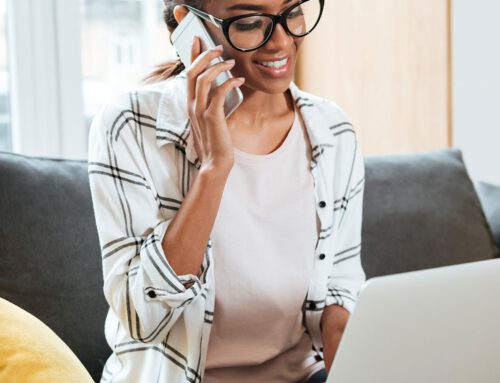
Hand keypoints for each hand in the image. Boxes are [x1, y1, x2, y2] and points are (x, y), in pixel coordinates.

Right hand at [186, 36, 244, 173]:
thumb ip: (212, 104)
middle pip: (192, 72)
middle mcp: (192, 105)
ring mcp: (200, 111)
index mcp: (190, 105)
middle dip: (204, 55)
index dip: (192, 56)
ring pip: (203, 79)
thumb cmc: (215, 142)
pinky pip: (219, 92)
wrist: (215, 163)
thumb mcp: (210, 120)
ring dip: (217, 67)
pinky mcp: (212, 117)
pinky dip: (229, 83)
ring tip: (230, 61)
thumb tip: (223, 88)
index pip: (188, 74)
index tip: (198, 40)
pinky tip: (239, 80)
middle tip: (217, 47)